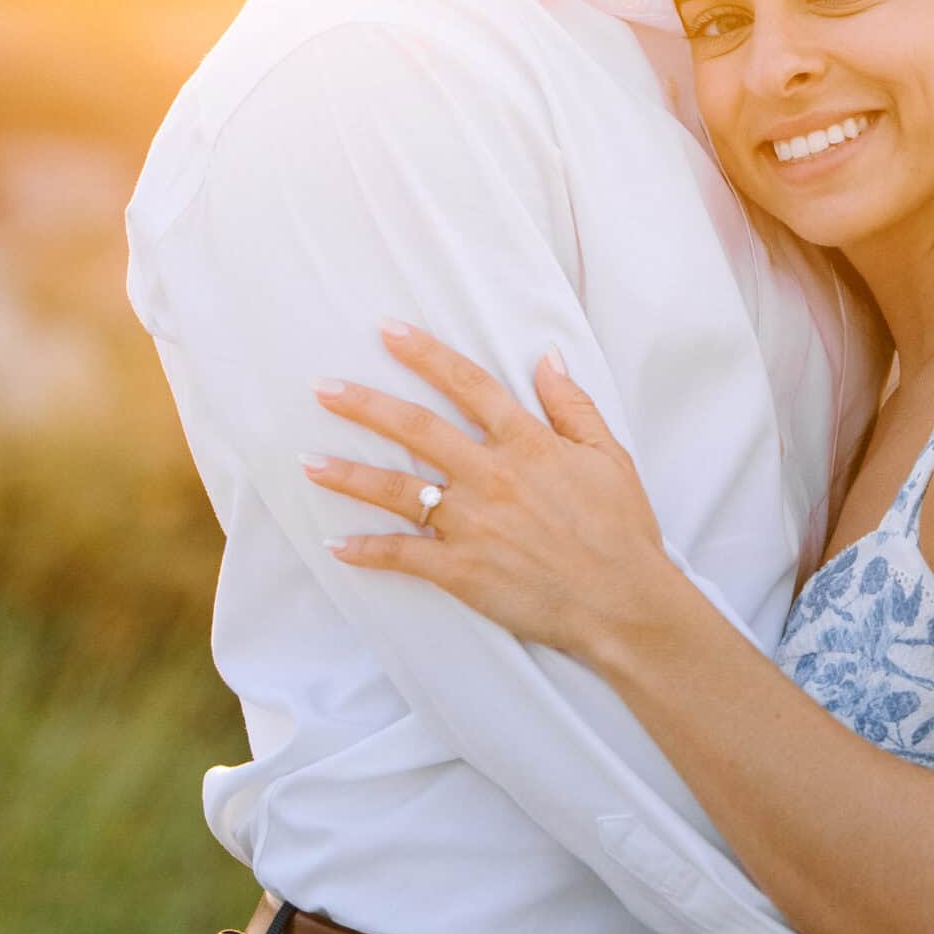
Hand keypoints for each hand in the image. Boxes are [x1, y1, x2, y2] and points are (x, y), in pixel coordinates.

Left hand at [302, 324, 673, 656]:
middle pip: (417, 430)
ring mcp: (474, 524)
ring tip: (308, 462)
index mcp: (528, 443)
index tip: (388, 331)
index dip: (426, 354)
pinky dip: (368, 552)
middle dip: (365, 405)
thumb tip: (547, 357)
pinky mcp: (463, 571)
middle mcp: (493, 476)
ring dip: (349, 475)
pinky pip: (404, 557)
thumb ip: (573, 405)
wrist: (624, 602)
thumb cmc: (622, 529)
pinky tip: (336, 546)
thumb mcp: (610, 456)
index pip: (468, 385)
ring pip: (399, 490)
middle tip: (322, 388)